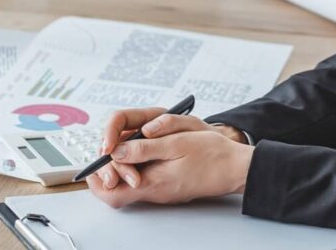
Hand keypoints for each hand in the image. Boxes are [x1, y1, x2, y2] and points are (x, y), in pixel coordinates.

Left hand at [87, 108, 251, 207]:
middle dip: (108, 170)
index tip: (97, 158)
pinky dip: (138, 164)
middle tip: (110, 148)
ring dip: (123, 164)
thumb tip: (117, 150)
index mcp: (154, 182)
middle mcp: (155, 191)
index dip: (97, 178)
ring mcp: (162, 190)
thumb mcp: (179, 143)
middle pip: (117, 191)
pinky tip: (145, 148)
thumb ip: (146, 147)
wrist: (237, 168)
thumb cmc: (213, 154)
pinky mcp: (169, 186)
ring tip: (128, 142)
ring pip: (129, 184)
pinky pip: (145, 179)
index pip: (113, 193)